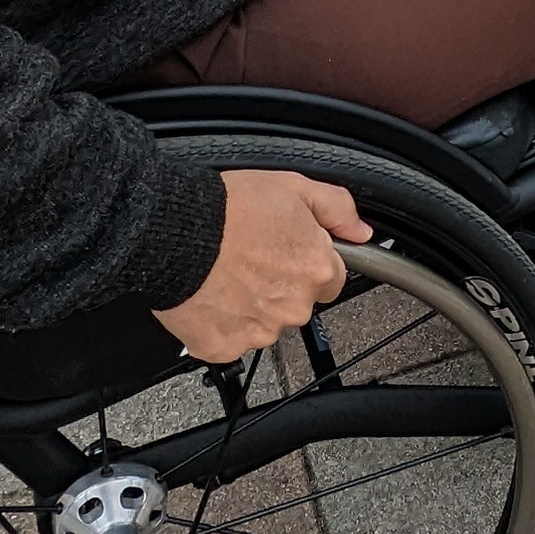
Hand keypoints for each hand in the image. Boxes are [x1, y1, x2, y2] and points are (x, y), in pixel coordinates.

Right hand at [155, 169, 367, 359]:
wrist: (173, 232)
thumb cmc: (227, 208)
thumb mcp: (293, 187)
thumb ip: (337, 209)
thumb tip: (361, 230)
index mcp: (316, 269)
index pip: (332, 279)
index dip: (309, 262)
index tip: (287, 251)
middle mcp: (294, 306)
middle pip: (297, 303)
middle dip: (280, 285)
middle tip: (251, 258)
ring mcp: (260, 331)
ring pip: (265, 323)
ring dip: (252, 305)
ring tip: (226, 273)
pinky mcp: (225, 346)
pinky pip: (231, 340)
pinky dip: (222, 323)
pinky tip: (211, 294)